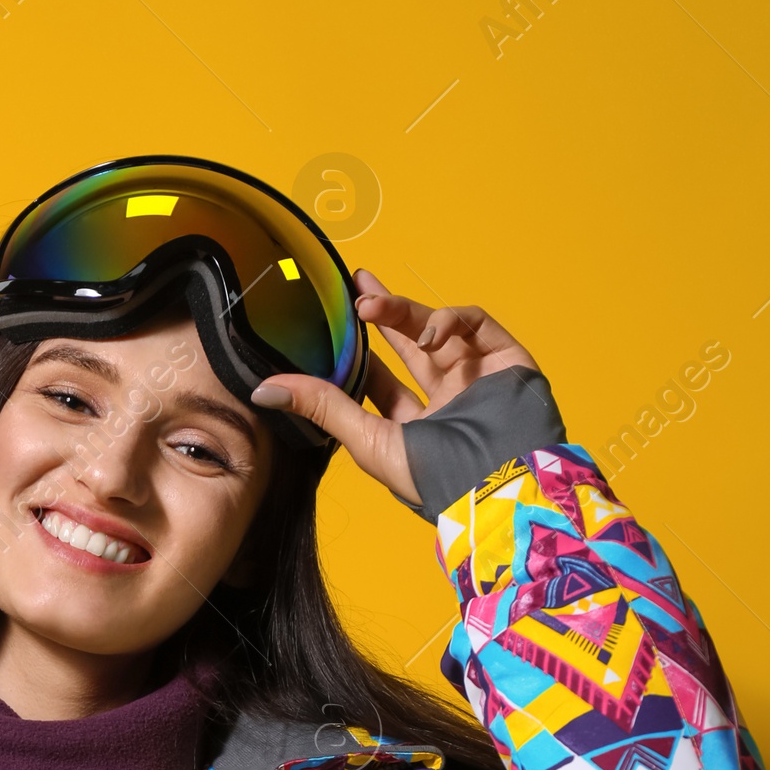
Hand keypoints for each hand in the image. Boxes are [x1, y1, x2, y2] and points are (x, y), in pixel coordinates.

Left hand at [251, 269, 540, 504]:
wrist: (502, 486)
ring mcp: (477, 378)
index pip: (381, 381)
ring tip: (369, 306)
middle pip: (409, 345)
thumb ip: (322, 408)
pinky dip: (448, 320)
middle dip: (383, 312)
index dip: (358, 352)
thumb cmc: (435, 480)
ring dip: (404, 313)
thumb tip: (263, 389)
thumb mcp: (369, 441)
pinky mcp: (505, 359)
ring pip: (437, 329)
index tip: (333, 324)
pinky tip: (426, 333)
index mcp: (415, 427)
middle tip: (355, 282)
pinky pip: (474, 324)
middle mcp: (446, 400)